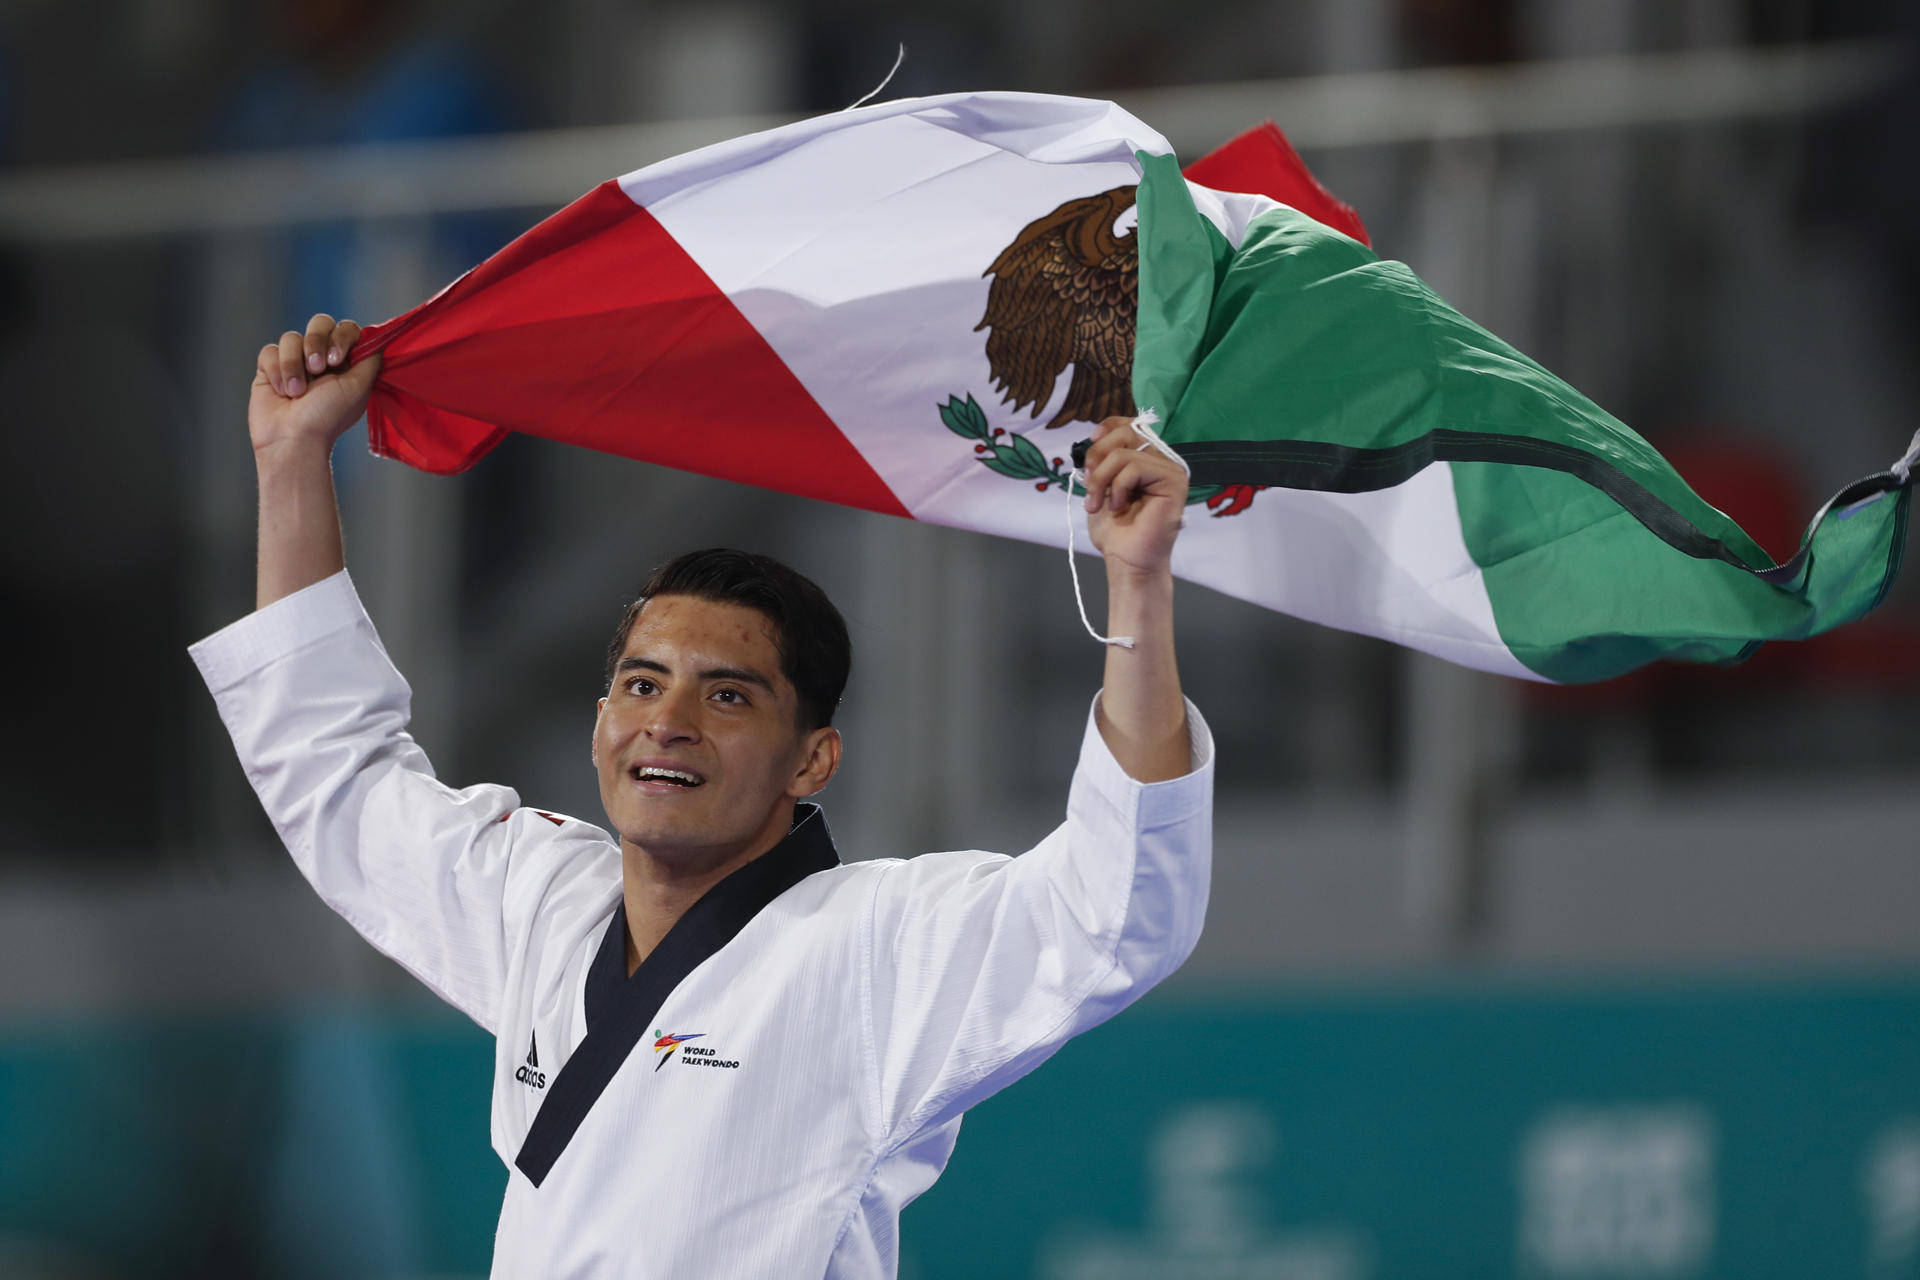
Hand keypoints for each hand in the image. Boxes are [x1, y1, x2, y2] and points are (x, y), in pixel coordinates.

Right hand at [249, 313, 380, 457]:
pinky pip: (270, 352)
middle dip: (317, 342)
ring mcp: (295, 362)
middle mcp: (321, 359)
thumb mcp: (359, 387)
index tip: (337, 359)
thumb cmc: (328, 417)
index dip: (341, 337)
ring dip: (294, 364)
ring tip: (297, 391)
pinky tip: (282, 391)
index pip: (347, 329)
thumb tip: (377, 338)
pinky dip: (277, 371)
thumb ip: (370, 359)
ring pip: (292, 337)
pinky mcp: (270, 368)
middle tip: (318, 369)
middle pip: (320, 323)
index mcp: (346, 363)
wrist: (293, 439)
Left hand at [1082, 415, 1187, 580]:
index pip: (1130, 424)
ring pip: (1126, 452)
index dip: (1108, 427)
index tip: (1090, 442)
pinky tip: (1118, 507)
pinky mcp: (1174, 482)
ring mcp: (1171, 470)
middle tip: (1089, 483)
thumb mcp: (1101, 487)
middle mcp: (1162, 461)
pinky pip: (1136, 467)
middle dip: (1097, 455)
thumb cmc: (1116, 530)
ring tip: (1098, 503)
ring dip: (1101, 479)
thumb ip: (1102, 461)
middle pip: (1127, 431)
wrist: (1126, 560)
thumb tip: (1093, 441)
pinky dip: (1117, 488)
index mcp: (1147, 459)